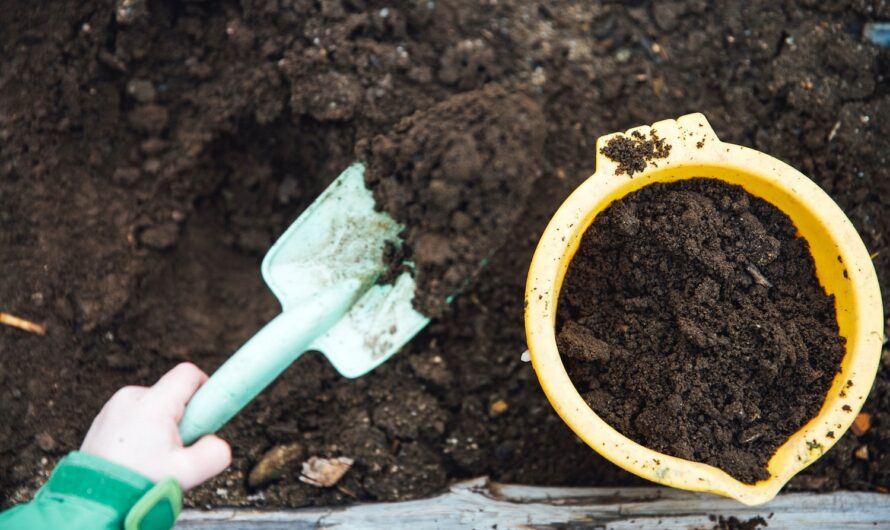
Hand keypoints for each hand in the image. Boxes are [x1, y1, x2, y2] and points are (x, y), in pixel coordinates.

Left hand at [80, 363, 231, 489]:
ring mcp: (114, 407)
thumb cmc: (136, 485)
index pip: (189, 374)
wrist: (93, 500)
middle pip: (172, 393)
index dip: (206, 388)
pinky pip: (135, 415)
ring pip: (154, 406)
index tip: (208, 413)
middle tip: (177, 449)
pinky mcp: (103, 419)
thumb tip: (218, 443)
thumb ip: (215, 454)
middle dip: (182, 418)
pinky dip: (142, 431)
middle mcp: (131, 397)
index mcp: (153, 403)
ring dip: (161, 426)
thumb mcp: (187, 473)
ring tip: (153, 458)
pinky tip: (136, 457)